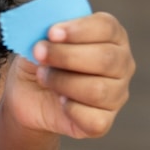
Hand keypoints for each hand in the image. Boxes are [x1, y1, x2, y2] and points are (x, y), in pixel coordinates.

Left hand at [0, 11, 132, 139]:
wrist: (28, 95)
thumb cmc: (40, 60)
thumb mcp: (38, 38)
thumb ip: (47, 30)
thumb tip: (49, 33)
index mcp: (112, 35)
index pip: (107, 27)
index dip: (79, 30)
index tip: (51, 33)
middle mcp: (121, 63)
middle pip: (106, 58)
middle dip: (66, 56)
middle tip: (39, 53)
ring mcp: (117, 94)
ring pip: (98, 90)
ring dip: (62, 82)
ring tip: (43, 77)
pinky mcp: (104, 122)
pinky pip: (94, 119)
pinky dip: (71, 109)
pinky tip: (59, 101)